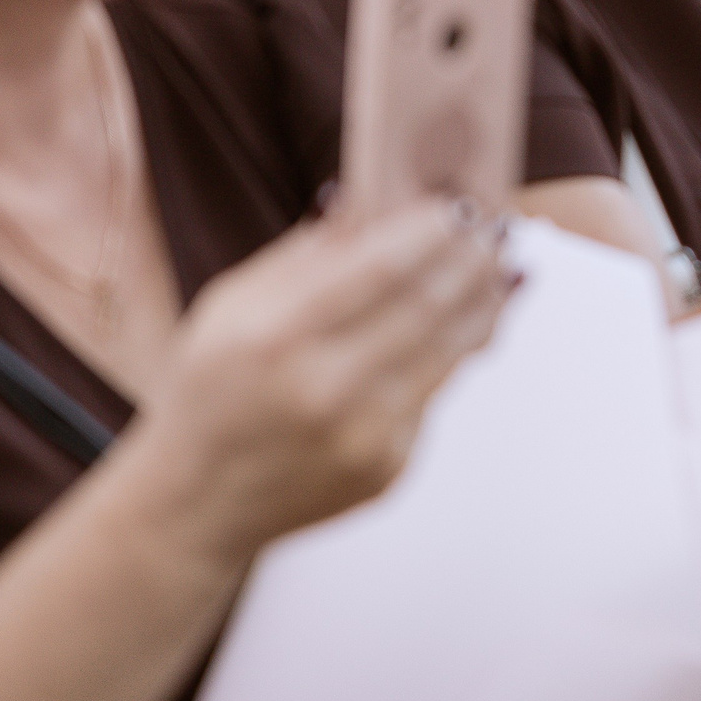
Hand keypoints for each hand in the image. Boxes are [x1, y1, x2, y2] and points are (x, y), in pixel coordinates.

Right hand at [123, 199, 515, 565]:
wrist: (199, 501)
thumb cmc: (212, 389)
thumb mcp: (231, 306)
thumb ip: (306, 253)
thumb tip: (376, 199)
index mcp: (274, 337)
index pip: (380, 268)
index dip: (430, 233)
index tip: (458, 207)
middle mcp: (322, 389)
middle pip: (427, 307)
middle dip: (471, 262)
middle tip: (496, 232)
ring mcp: (361, 436)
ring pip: (448, 352)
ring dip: (484, 303)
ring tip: (501, 269)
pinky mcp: (387, 469)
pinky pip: (436, 397)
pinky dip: (458, 354)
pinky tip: (472, 322)